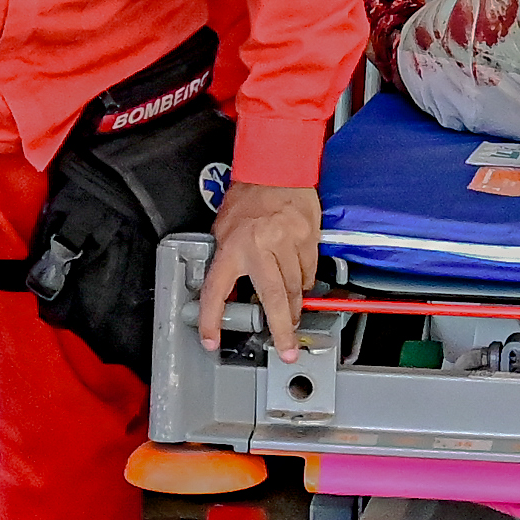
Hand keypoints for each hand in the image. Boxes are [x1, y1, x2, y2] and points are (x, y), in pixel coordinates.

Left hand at [199, 181, 321, 353]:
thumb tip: (231, 290)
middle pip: (273, 298)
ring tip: (292, 316)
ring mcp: (288, 242)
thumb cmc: (248, 198)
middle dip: (281, 328)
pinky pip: (309, 271)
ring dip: (294, 306)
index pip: (216, 291)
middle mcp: (260, 247)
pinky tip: (300, 284)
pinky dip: (305, 282)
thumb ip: (227, 260)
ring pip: (296, 287)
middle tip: (286, 350)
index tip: (210, 341)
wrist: (276, 169)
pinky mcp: (309, 238)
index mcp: (232, 247)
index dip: (211, 320)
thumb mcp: (224, 230)